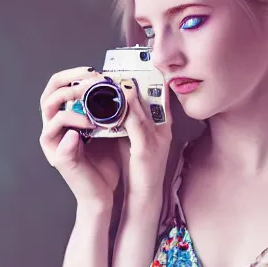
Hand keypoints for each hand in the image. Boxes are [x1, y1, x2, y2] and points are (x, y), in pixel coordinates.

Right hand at [39, 67, 120, 204]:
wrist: (105, 192)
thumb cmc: (107, 160)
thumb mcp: (110, 127)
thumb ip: (108, 107)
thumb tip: (122, 81)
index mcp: (65, 117)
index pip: (58, 86)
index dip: (73, 74)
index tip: (95, 71)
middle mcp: (54, 127)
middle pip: (49, 94)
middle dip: (71, 84)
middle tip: (93, 83)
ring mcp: (54, 142)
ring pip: (51, 112)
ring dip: (73, 104)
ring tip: (96, 109)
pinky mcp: (57, 157)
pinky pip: (58, 137)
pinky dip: (74, 127)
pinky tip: (93, 125)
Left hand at [116, 78, 172, 200]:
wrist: (145, 197)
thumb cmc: (137, 170)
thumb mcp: (135, 140)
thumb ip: (128, 123)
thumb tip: (114, 104)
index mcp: (162, 126)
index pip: (157, 94)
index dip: (142, 80)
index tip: (126, 69)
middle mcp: (162, 129)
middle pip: (147, 96)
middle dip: (127, 82)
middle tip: (110, 70)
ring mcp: (156, 138)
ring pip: (138, 107)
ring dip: (121, 93)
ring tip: (105, 82)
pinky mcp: (145, 149)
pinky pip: (132, 124)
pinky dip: (120, 112)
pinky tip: (106, 105)